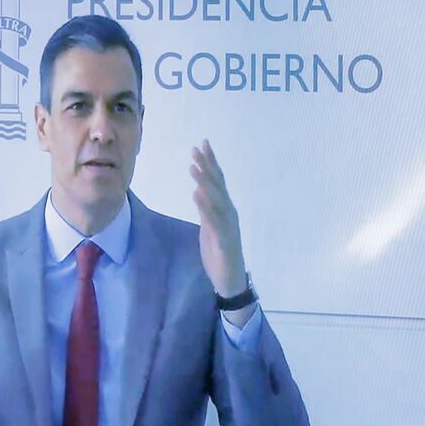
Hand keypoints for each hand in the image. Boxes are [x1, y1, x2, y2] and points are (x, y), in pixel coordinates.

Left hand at [190, 139, 248, 300]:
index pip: (218, 182)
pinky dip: (206, 208)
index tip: (202, 145)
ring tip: (194, 167)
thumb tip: (199, 190)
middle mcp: (229, 213)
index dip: (211, 163)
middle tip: (197, 148)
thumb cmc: (219, 253)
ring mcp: (228, 226)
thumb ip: (206, 210)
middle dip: (208, 166)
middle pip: (218, 186)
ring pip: (216, 200)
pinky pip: (214, 221)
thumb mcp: (210, 228)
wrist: (230, 280)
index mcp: (225, 210)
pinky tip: (197, 196)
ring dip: (205, 183)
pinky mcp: (224, 240)